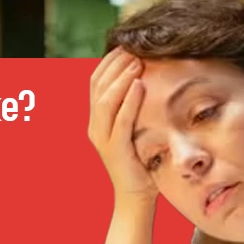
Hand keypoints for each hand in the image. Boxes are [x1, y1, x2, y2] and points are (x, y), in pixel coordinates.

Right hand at [88, 47, 157, 202]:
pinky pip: (120, 121)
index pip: (96, 81)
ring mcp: (102, 139)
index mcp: (96, 119)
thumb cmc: (141, 162)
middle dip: (115, 64)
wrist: (135, 198)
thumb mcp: (135, 129)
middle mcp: (94, 126)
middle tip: (134, 47)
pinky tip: (139, 85)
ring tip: (137, 62)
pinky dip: (129, 101)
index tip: (127, 45)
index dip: (109, 61)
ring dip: (121, 78)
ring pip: (105, 100)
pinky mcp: (115, 150)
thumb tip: (148, 78)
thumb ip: (134, 108)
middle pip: (97, 86)